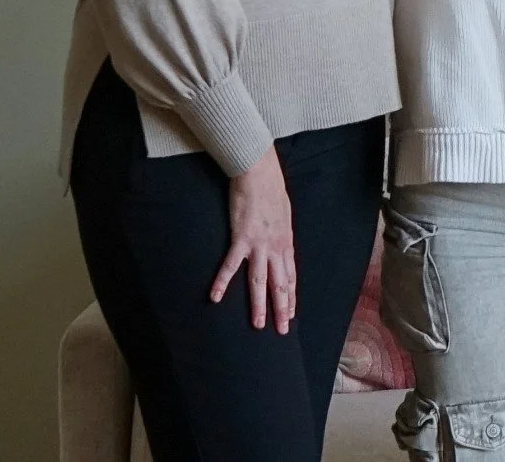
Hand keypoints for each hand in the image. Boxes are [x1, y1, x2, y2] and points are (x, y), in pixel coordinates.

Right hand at [209, 146, 295, 333]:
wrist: (260, 174)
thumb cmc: (271, 191)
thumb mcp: (284, 215)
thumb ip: (282, 234)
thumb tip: (282, 244)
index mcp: (286, 243)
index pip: (290, 276)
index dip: (291, 297)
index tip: (291, 314)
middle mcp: (276, 247)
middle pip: (280, 284)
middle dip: (281, 309)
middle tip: (282, 330)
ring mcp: (259, 244)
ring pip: (260, 281)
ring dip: (259, 304)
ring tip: (258, 325)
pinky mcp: (241, 238)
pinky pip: (230, 265)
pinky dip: (222, 282)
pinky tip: (214, 297)